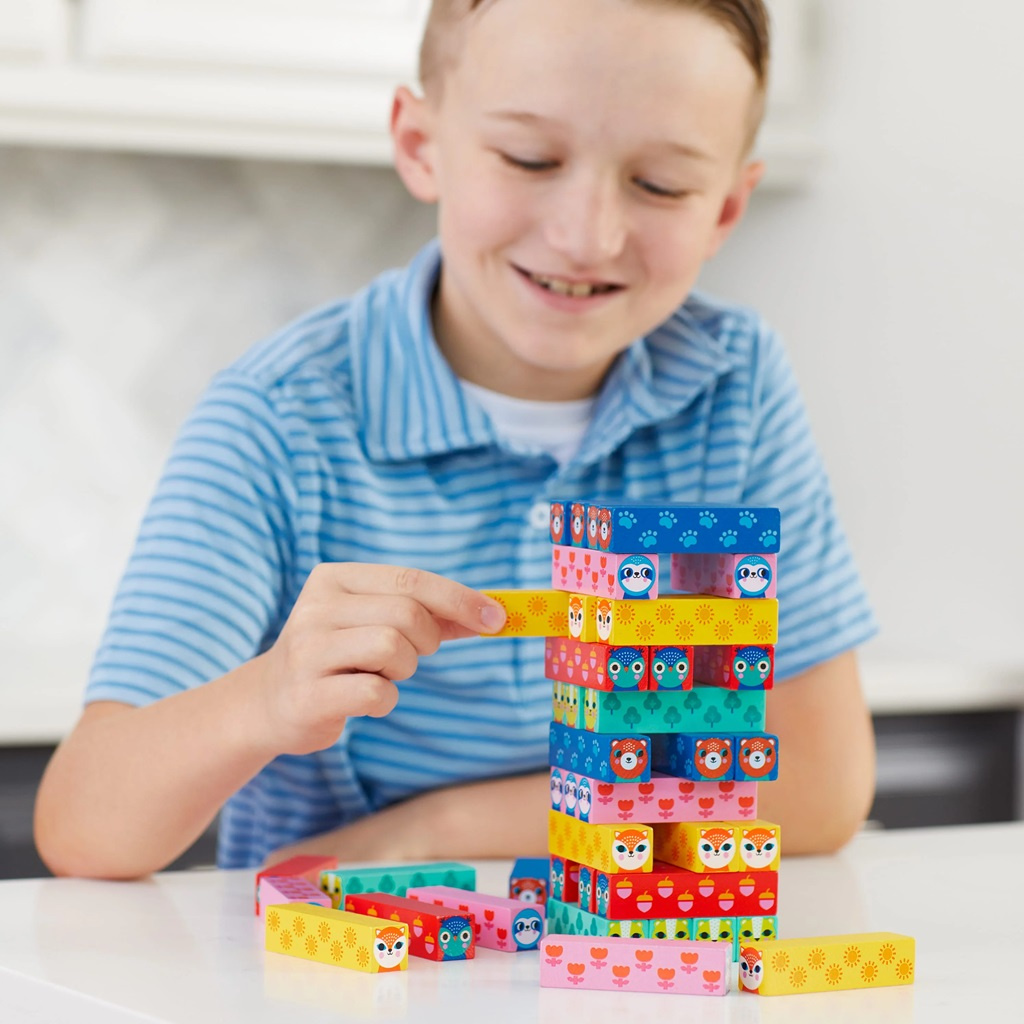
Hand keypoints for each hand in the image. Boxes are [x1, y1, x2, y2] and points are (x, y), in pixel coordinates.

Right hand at [249, 563, 505, 757]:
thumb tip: (491, 614)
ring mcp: (307, 651)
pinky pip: (376, 692)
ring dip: (403, 669)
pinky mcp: (307, 696)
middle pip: (406, 614)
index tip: (497, 618)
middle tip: (408, 656)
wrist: (269, 702)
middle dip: (425, 640)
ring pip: (393, 647)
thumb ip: (428, 614)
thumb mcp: (374, 622)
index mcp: (333, 578)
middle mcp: (315, 607)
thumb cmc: (338, 657)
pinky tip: (363, 699)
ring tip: (380, 674)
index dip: (459, 598)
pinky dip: (385, 699)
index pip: (410, 579)